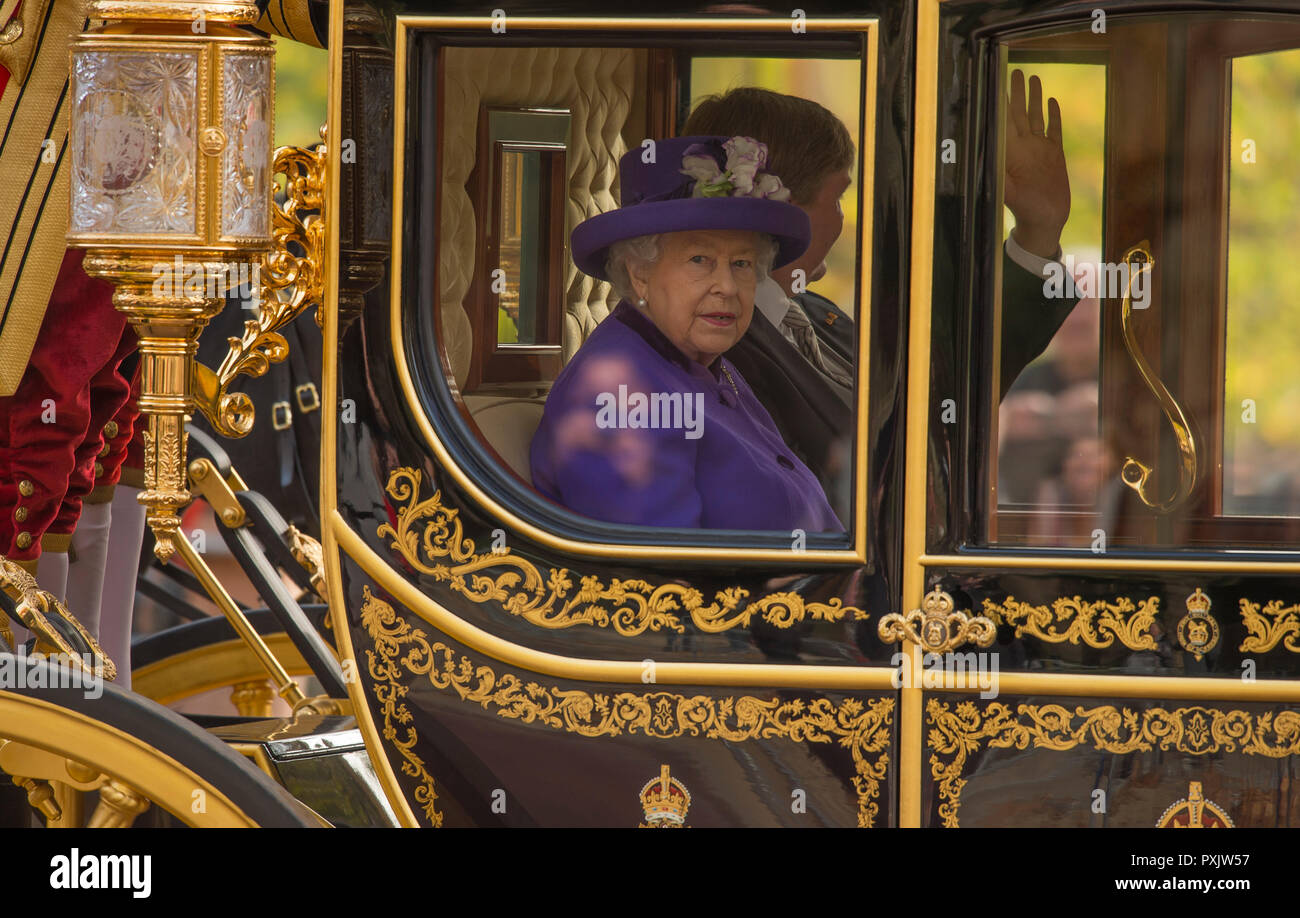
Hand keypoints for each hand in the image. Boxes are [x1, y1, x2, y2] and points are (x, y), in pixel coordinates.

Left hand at [1005, 70, 1070, 258]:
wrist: (1044, 221)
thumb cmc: (1023, 209)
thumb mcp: (1007, 192)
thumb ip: (996, 175)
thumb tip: (983, 159)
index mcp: (1010, 152)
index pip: (1002, 121)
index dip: (999, 102)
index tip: (995, 82)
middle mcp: (1023, 147)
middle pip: (1017, 113)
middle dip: (1015, 92)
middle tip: (1013, 70)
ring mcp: (1039, 149)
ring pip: (1035, 116)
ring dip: (1033, 98)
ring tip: (1032, 77)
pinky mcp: (1054, 154)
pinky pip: (1054, 130)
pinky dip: (1053, 115)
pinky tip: (1051, 100)